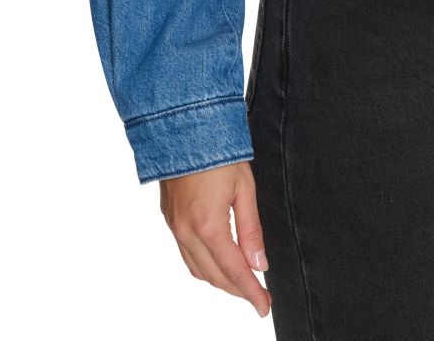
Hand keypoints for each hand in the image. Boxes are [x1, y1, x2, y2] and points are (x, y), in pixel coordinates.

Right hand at [159, 161, 271, 318]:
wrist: (183, 127)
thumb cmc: (218, 151)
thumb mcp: (245, 188)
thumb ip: (252, 229)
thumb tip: (260, 263)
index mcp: (209, 226)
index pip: (234, 271)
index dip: (251, 292)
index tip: (264, 306)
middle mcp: (186, 232)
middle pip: (214, 276)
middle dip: (237, 290)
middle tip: (258, 296)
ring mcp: (174, 227)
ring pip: (197, 269)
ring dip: (219, 280)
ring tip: (241, 282)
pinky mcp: (169, 219)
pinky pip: (185, 254)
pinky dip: (203, 265)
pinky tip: (218, 261)